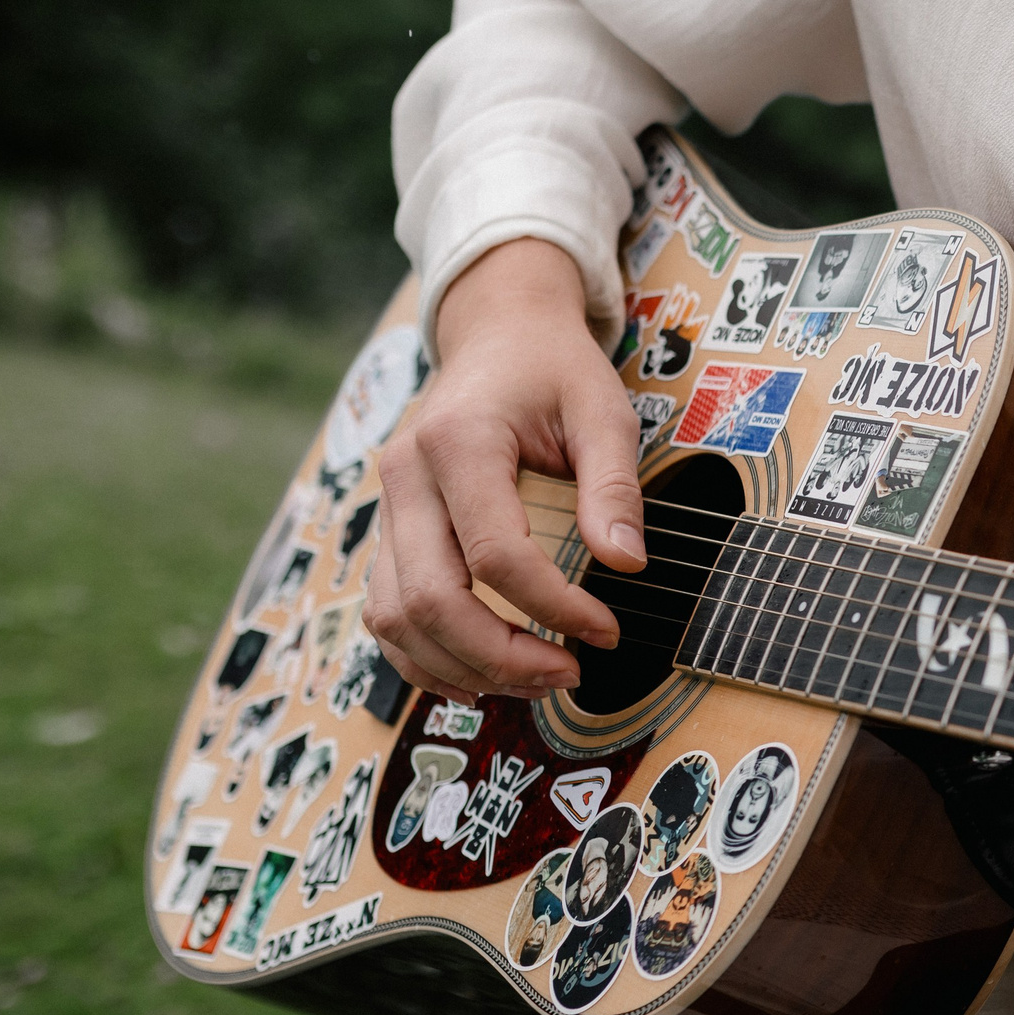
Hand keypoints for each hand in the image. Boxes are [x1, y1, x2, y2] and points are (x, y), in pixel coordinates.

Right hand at [365, 238, 644, 703]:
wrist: (497, 333)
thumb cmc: (552, 369)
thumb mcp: (602, 409)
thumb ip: (614, 487)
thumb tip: (626, 565)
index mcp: (457, 441)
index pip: (496, 553)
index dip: (553, 605)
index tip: (606, 630)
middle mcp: (405, 477)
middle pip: (429, 598)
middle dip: (500, 655)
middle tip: (569, 672)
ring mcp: (387, 506)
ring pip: (395, 618)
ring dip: (462, 666)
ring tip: (534, 681)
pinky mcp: (389, 530)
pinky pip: (387, 613)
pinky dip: (427, 657)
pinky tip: (483, 675)